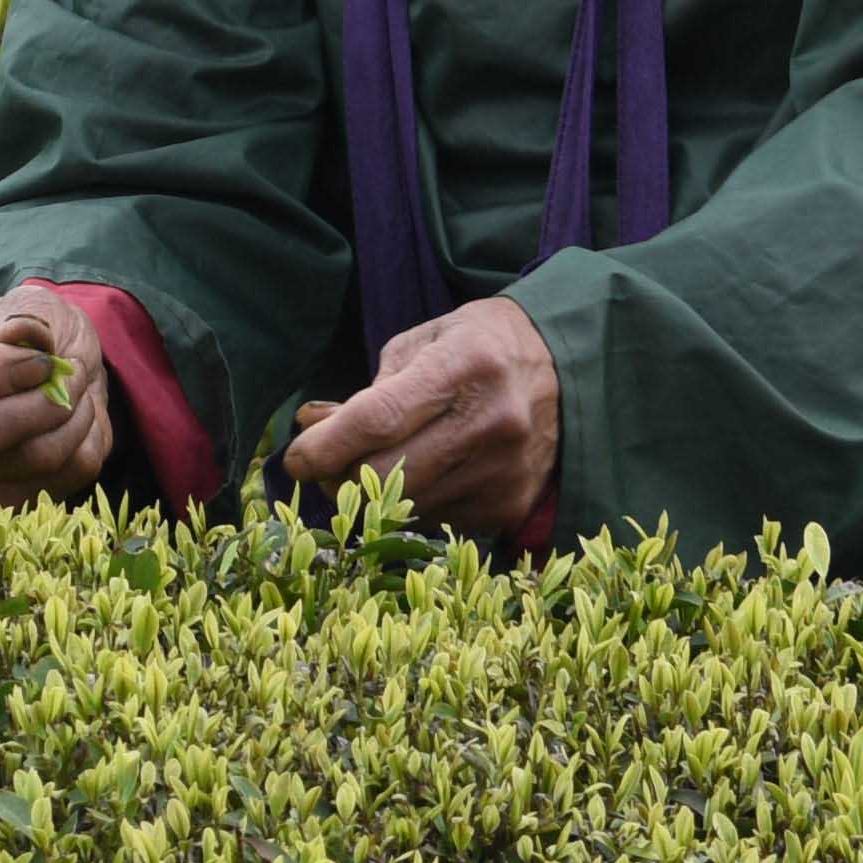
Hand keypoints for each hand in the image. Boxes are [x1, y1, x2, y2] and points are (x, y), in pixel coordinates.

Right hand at [0, 288, 117, 506]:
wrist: (34, 371)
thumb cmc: (17, 330)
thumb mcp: (22, 301)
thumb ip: (27, 314)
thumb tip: (30, 341)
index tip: (42, 359)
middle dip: (46, 400)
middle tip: (74, 370)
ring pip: (30, 459)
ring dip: (74, 419)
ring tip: (79, 389)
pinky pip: (59, 482)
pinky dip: (83, 445)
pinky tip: (75, 420)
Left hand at [281, 290, 559, 544]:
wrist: (568, 369)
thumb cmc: (479, 346)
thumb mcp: (425, 341)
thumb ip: (370, 388)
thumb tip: (312, 425)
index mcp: (464, 366)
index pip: (379, 418)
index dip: (326, 445)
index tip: (295, 458)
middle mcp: (490, 423)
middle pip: (389, 475)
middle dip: (339, 477)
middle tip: (322, 466)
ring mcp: (504, 471)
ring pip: (408, 507)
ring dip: (372, 497)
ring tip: (365, 467)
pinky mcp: (510, 505)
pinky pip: (437, 522)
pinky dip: (411, 507)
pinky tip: (413, 479)